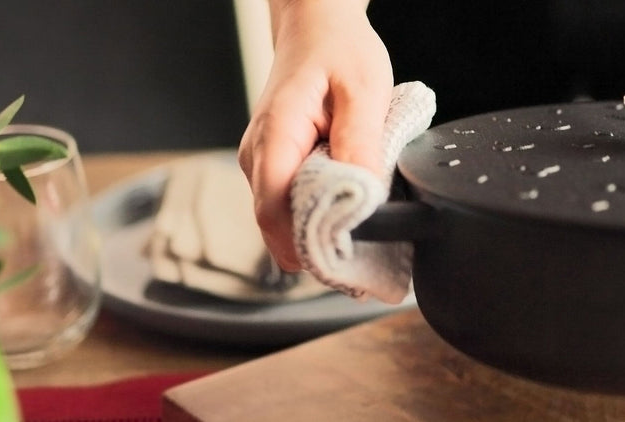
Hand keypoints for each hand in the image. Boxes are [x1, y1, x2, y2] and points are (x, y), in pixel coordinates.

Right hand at [238, 0, 392, 270]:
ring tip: (363, 230)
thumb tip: (362, 198)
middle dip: (319, 248)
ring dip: (320, 233)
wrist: (318, 26)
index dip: (308, 245)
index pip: (274, 212)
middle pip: (277, 227)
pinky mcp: (276, 167)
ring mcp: (262, 164)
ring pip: (284, 221)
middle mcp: (258, 157)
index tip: (349, 259)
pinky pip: (291, 206)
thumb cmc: (339, 50)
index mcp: (275, 136)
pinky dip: (319, 216)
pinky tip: (349, 211)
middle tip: (366, 255)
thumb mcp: (364, 90)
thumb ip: (361, 144)